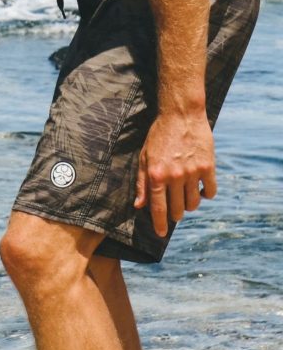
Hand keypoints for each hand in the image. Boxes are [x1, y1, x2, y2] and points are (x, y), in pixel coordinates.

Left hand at [134, 112, 216, 236]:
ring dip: (189, 205)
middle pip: (177, 209)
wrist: (180, 115)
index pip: (158, 208)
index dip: (160, 224)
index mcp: (156, 174)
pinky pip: (210, 191)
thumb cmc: (158, 136)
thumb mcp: (144, 157)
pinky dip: (206, 195)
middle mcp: (174, 176)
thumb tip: (139, 206)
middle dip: (174, 214)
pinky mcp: (208, 167)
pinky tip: (200, 190)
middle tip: (174, 210)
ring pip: (194, 203)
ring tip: (185, 197)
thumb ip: (142, 183)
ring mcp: (193, 172)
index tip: (161, 233)